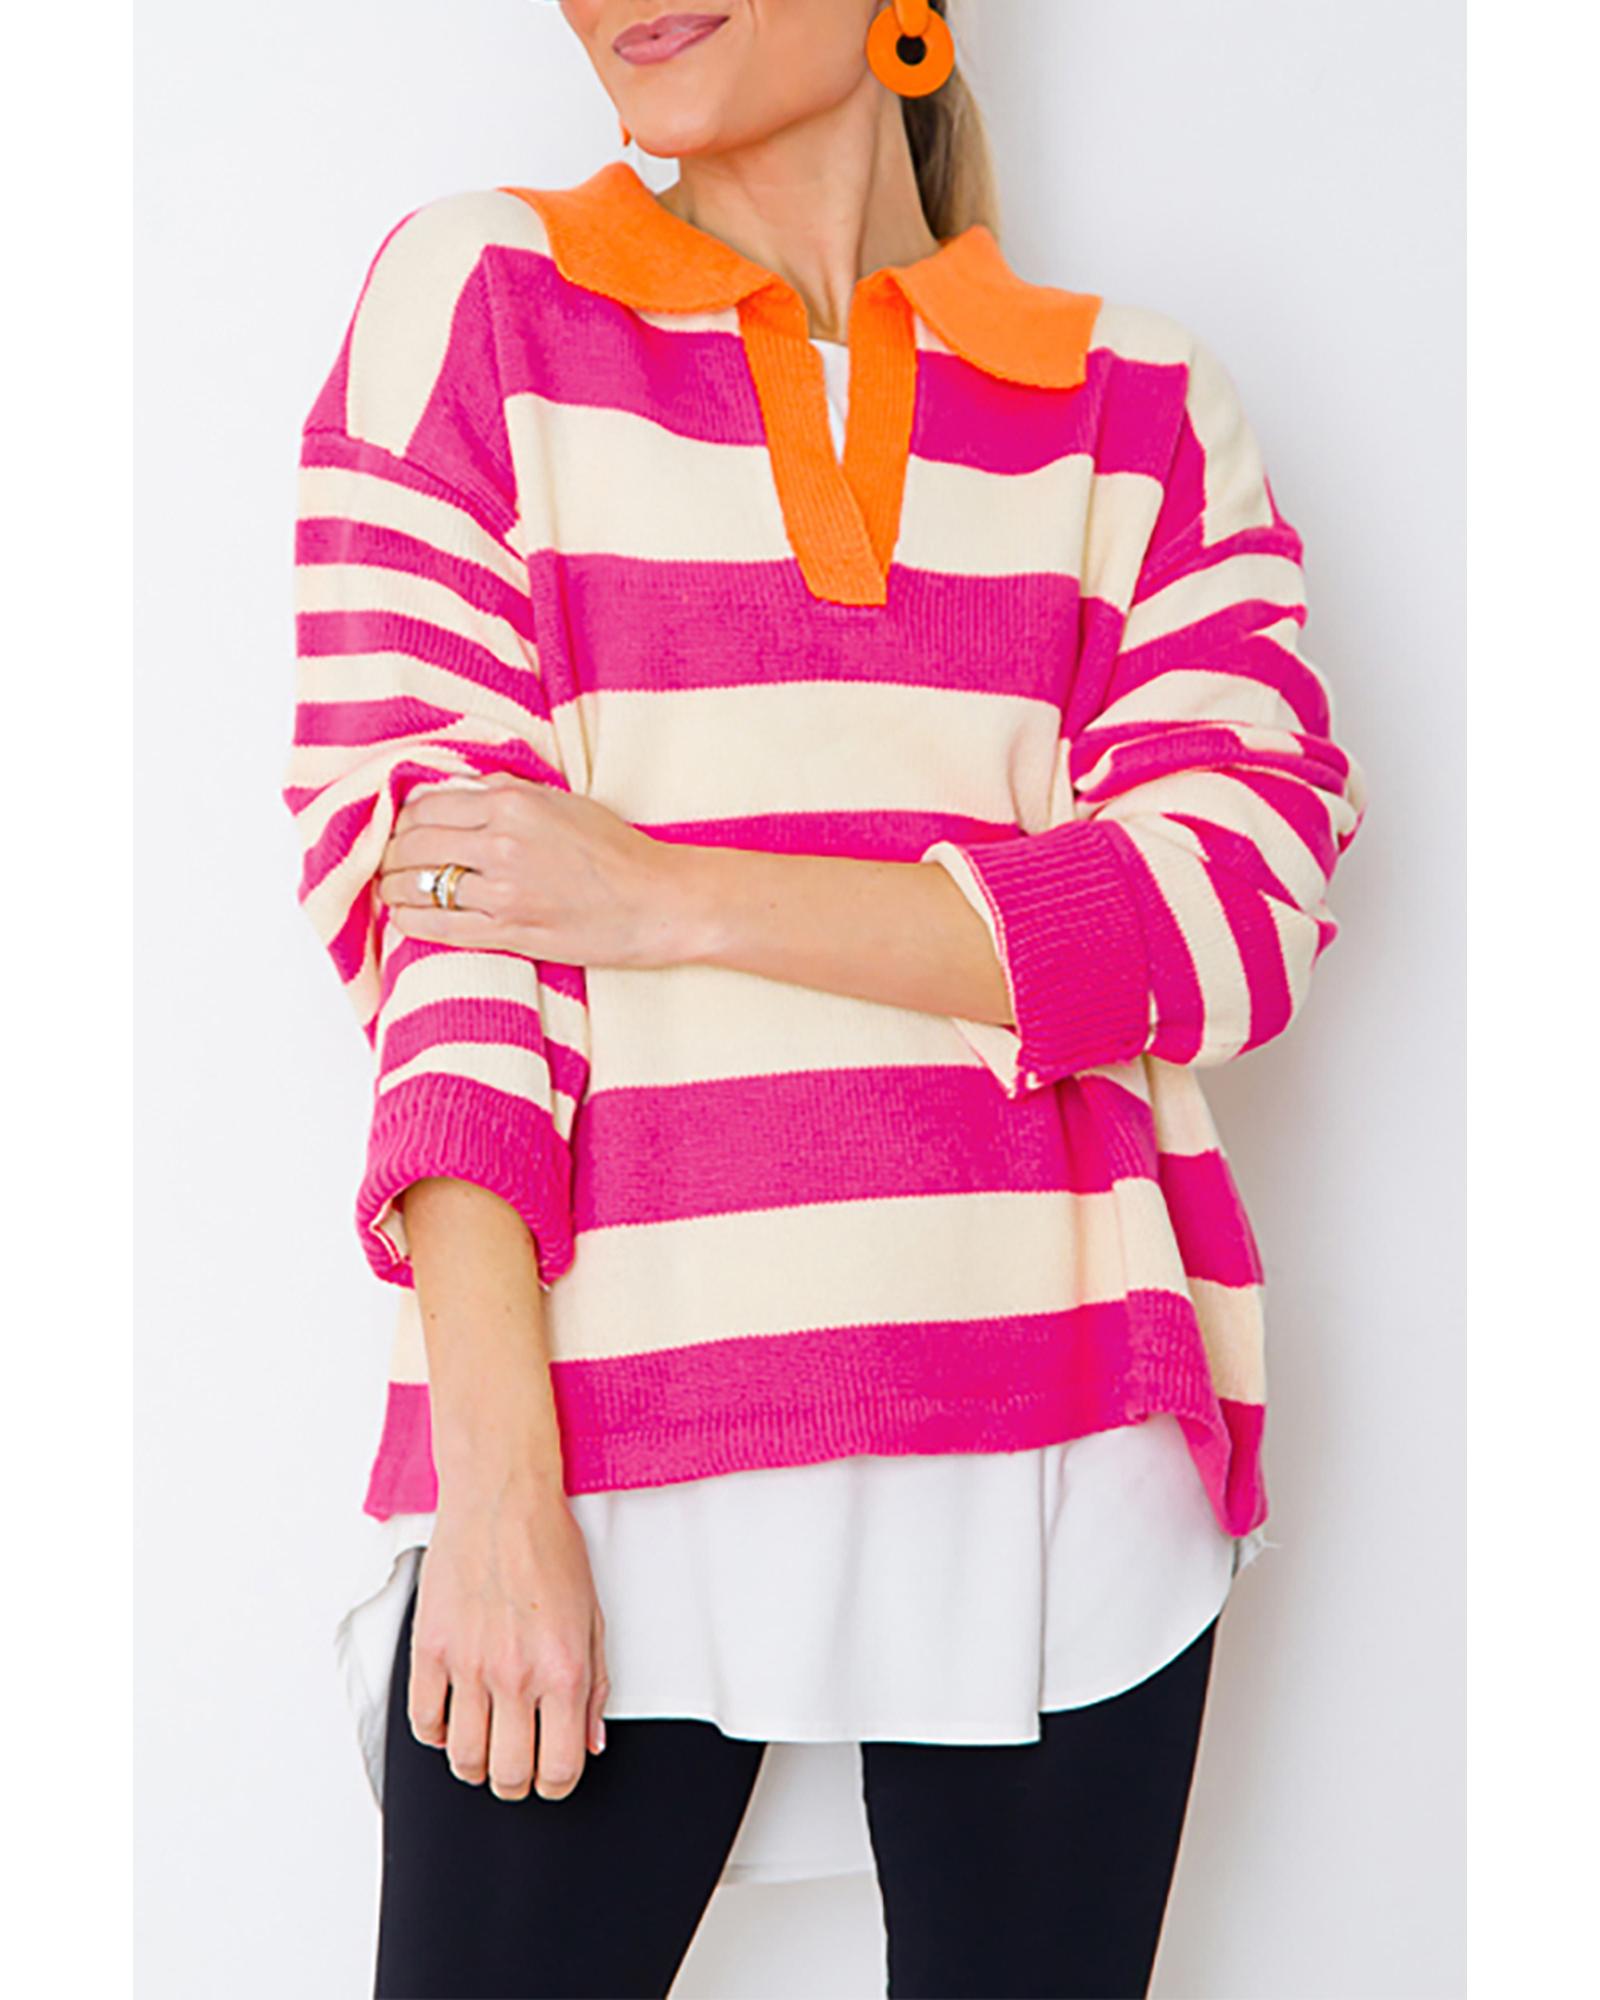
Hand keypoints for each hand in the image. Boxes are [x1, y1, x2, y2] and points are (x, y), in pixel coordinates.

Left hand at [377, 776, 696, 967]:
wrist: (657, 902)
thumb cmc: (616, 851)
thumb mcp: (560, 802)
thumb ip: (504, 795)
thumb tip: (451, 795)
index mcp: (513, 802)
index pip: (426, 805)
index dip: (402, 819)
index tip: (400, 830)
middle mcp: (502, 842)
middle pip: (414, 843)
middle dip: (393, 854)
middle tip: (389, 861)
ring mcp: (504, 890)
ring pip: (418, 884)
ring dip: (394, 887)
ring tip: (392, 890)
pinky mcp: (510, 931)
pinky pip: (438, 926)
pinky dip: (410, 920)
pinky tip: (405, 917)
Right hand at [408, 1475, 610, 1801]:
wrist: (503, 1499)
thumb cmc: (550, 1548)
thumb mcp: (593, 1618)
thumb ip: (595, 1686)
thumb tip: (590, 1741)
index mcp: (563, 1669)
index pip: (558, 1768)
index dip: (556, 1784)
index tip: (551, 1776)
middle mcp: (516, 1674)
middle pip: (508, 1775)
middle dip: (516, 1783)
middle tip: (517, 1767)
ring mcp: (469, 1664)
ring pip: (463, 1759)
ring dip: (476, 1765)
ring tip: (484, 1747)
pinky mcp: (431, 1648)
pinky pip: (424, 1722)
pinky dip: (437, 1733)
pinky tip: (452, 1716)